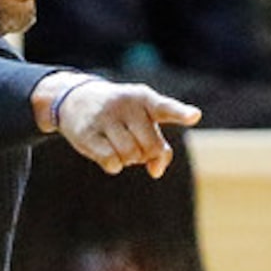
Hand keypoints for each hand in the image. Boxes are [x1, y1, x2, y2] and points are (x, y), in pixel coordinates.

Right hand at [50, 77, 202, 177]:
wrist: (76, 100)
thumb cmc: (120, 115)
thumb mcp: (143, 121)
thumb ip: (159, 147)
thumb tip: (155, 172)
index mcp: (144, 98)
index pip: (165, 107)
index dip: (181, 113)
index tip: (195, 116)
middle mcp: (125, 104)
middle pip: (150, 147)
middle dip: (145, 154)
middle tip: (134, 144)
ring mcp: (105, 117)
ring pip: (131, 156)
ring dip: (129, 160)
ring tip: (120, 146)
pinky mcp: (87, 133)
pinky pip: (112, 163)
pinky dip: (114, 165)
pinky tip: (107, 154)